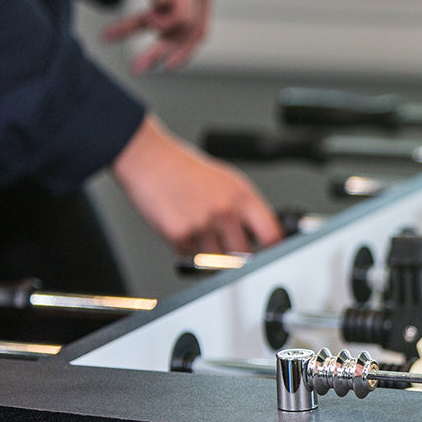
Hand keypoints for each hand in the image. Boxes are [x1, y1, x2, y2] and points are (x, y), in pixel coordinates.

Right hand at [112, 115, 282, 255]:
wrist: (148, 158)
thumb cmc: (185, 170)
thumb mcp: (226, 182)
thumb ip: (245, 209)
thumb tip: (262, 238)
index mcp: (242, 195)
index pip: (271, 235)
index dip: (273, 250)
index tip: (269, 255)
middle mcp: (225, 210)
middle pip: (245, 256)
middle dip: (237, 256)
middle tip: (224, 243)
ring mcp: (203, 225)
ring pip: (217, 262)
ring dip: (210, 256)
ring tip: (199, 231)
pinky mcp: (179, 235)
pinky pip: (191, 259)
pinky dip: (187, 251)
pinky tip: (182, 228)